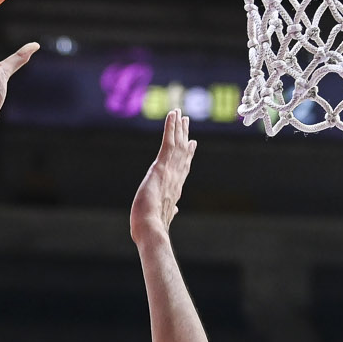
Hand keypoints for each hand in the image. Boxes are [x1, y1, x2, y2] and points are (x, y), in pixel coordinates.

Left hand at [130, 109, 196, 246]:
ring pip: (177, 144)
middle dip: (184, 136)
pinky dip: (170, 127)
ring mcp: (170, 171)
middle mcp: (176, 178)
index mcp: (174, 189)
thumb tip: (174, 211)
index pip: (183, 168)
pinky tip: (172, 115)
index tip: (191, 144)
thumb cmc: (153, 227)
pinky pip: (167, 142)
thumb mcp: (162, 218)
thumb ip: (169, 212)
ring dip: (178, 127)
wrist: (151, 228)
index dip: (187, 155)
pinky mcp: (160, 166)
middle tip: (186, 122)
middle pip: (182, 153)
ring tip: (179, 113)